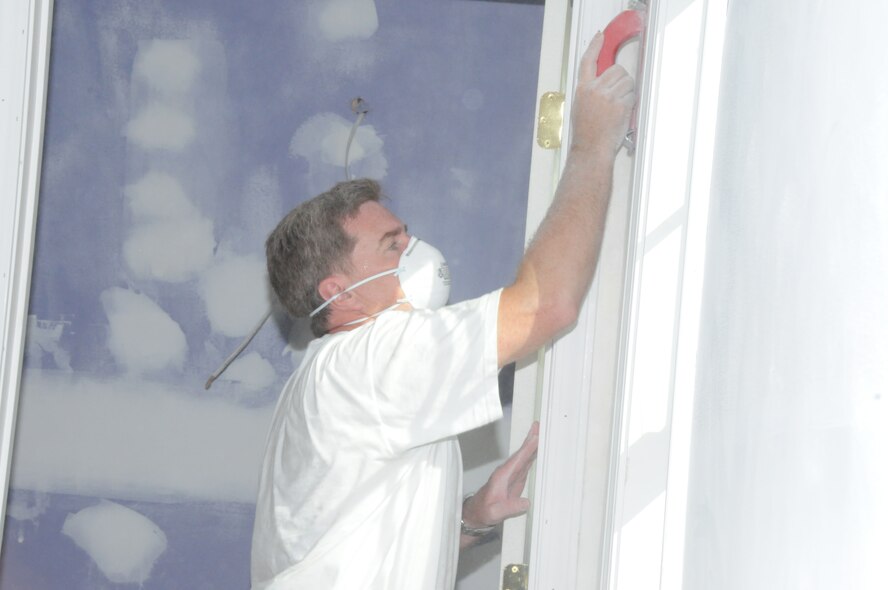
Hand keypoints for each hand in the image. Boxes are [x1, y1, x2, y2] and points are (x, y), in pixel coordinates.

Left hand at [463, 421, 539, 529]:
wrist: (478, 512)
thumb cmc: (484, 511)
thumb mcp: (495, 513)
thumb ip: (509, 508)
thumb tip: (526, 503)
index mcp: (502, 476)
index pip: (517, 460)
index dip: (526, 449)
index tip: (535, 438)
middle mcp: (507, 472)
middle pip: (521, 453)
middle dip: (530, 439)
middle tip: (538, 425)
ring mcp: (512, 474)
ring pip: (524, 456)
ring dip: (532, 444)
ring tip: (541, 432)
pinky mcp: (515, 479)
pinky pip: (526, 464)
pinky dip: (533, 455)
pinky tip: (538, 450)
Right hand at [570, 32, 635, 154]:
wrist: (591, 149)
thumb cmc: (587, 133)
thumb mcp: (581, 107)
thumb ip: (592, 91)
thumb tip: (606, 81)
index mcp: (583, 89)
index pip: (588, 61)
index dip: (594, 46)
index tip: (600, 37)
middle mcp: (595, 90)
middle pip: (617, 69)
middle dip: (622, 80)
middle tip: (618, 94)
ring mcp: (608, 97)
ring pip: (628, 80)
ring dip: (627, 91)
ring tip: (618, 106)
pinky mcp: (620, 104)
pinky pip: (632, 95)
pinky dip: (630, 103)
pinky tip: (621, 113)